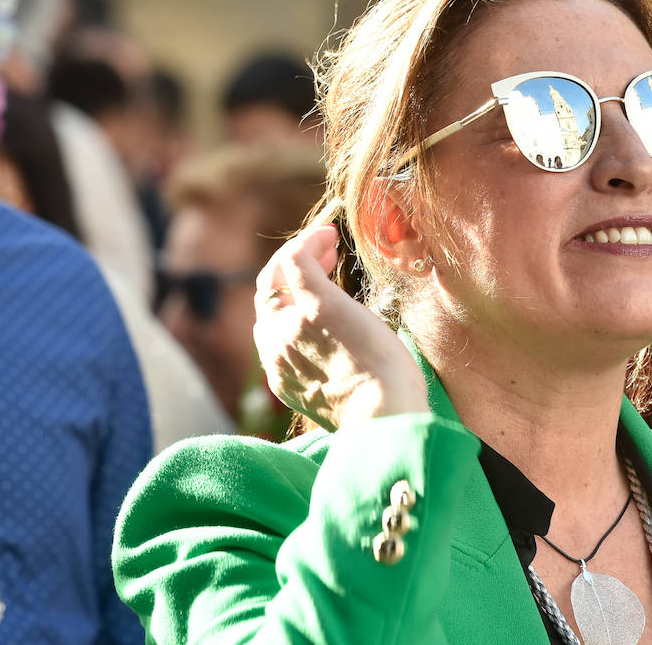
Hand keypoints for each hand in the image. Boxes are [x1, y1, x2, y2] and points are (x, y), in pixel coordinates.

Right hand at [254, 226, 427, 431]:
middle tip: (324, 259)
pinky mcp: (313, 303)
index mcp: (281, 376)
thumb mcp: (348, 396)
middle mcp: (274, 349)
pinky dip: (307, 242)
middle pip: (267, 297)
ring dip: (300, 252)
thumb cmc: (383, 413)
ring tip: (328, 243)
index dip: (291, 303)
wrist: (383, 418)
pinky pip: (294, 259)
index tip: (321, 295)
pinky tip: (329, 235)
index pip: (271, 328)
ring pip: (276, 274)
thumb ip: (337, 378)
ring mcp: (290, 325)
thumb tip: (356, 367)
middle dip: (289, 273)